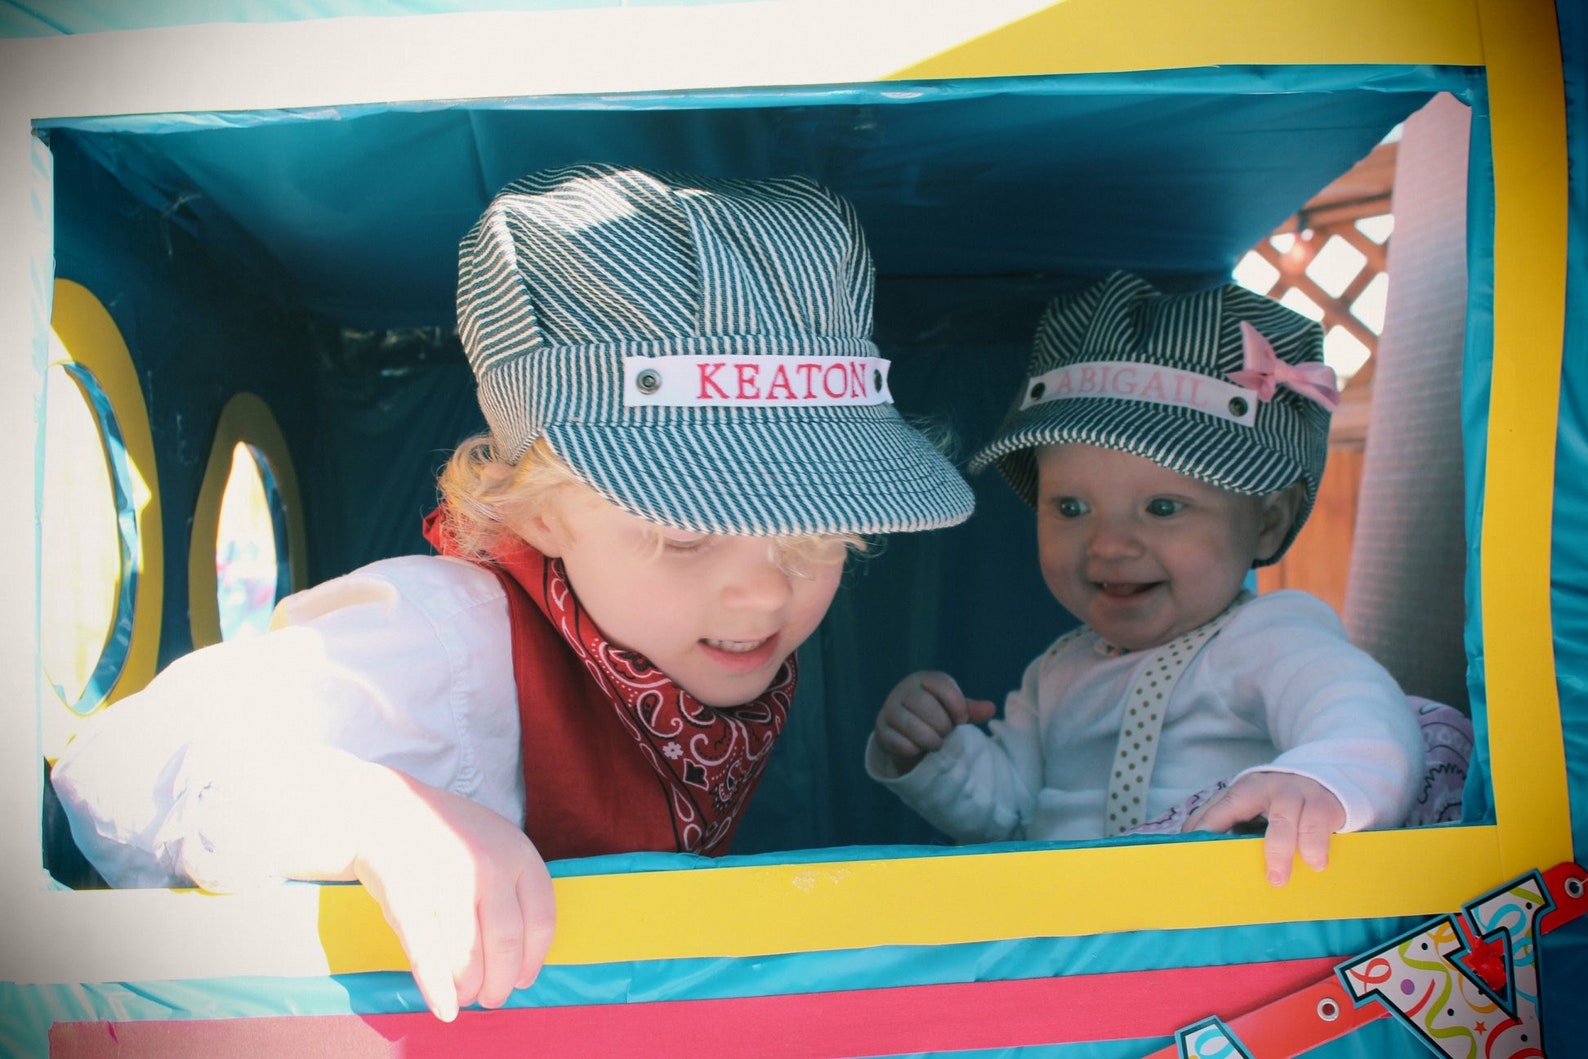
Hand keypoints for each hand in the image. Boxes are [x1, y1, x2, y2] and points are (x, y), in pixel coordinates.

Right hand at [352, 770, 556, 1020]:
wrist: (383, 811)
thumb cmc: (445, 835)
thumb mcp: (496, 841)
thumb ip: (514, 885)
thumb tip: (523, 955)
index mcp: (518, 852)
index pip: (542, 920)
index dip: (534, 959)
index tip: (524, 979)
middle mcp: (489, 866)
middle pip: (508, 944)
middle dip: (501, 982)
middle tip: (492, 998)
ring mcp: (449, 881)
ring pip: (470, 956)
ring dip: (471, 988)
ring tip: (468, 996)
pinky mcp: (409, 898)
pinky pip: (428, 956)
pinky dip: (439, 990)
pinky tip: (445, 1008)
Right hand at [873, 671, 996, 773]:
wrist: (905, 731)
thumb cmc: (935, 715)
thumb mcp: (953, 711)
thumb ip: (970, 710)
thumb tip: (990, 708)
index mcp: (923, 680)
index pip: (940, 683)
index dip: (956, 703)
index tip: (962, 719)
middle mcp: (903, 691)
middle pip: (924, 704)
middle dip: (941, 724)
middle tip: (945, 732)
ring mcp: (889, 710)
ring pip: (911, 725)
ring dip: (930, 739)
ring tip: (936, 743)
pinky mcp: (881, 731)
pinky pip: (899, 742)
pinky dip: (914, 749)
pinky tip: (917, 748)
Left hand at [1182, 772, 1345, 886]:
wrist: (1327, 782)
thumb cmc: (1280, 803)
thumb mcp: (1252, 805)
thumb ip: (1224, 818)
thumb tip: (1190, 838)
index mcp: (1249, 788)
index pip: (1224, 805)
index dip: (1208, 824)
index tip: (1195, 847)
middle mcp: (1273, 788)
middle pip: (1255, 810)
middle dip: (1252, 843)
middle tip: (1249, 872)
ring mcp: (1300, 795)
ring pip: (1290, 819)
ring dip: (1284, 850)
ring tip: (1280, 879)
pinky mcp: (1325, 805)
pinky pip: (1319, 826)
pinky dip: (1316, 846)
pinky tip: (1316, 865)